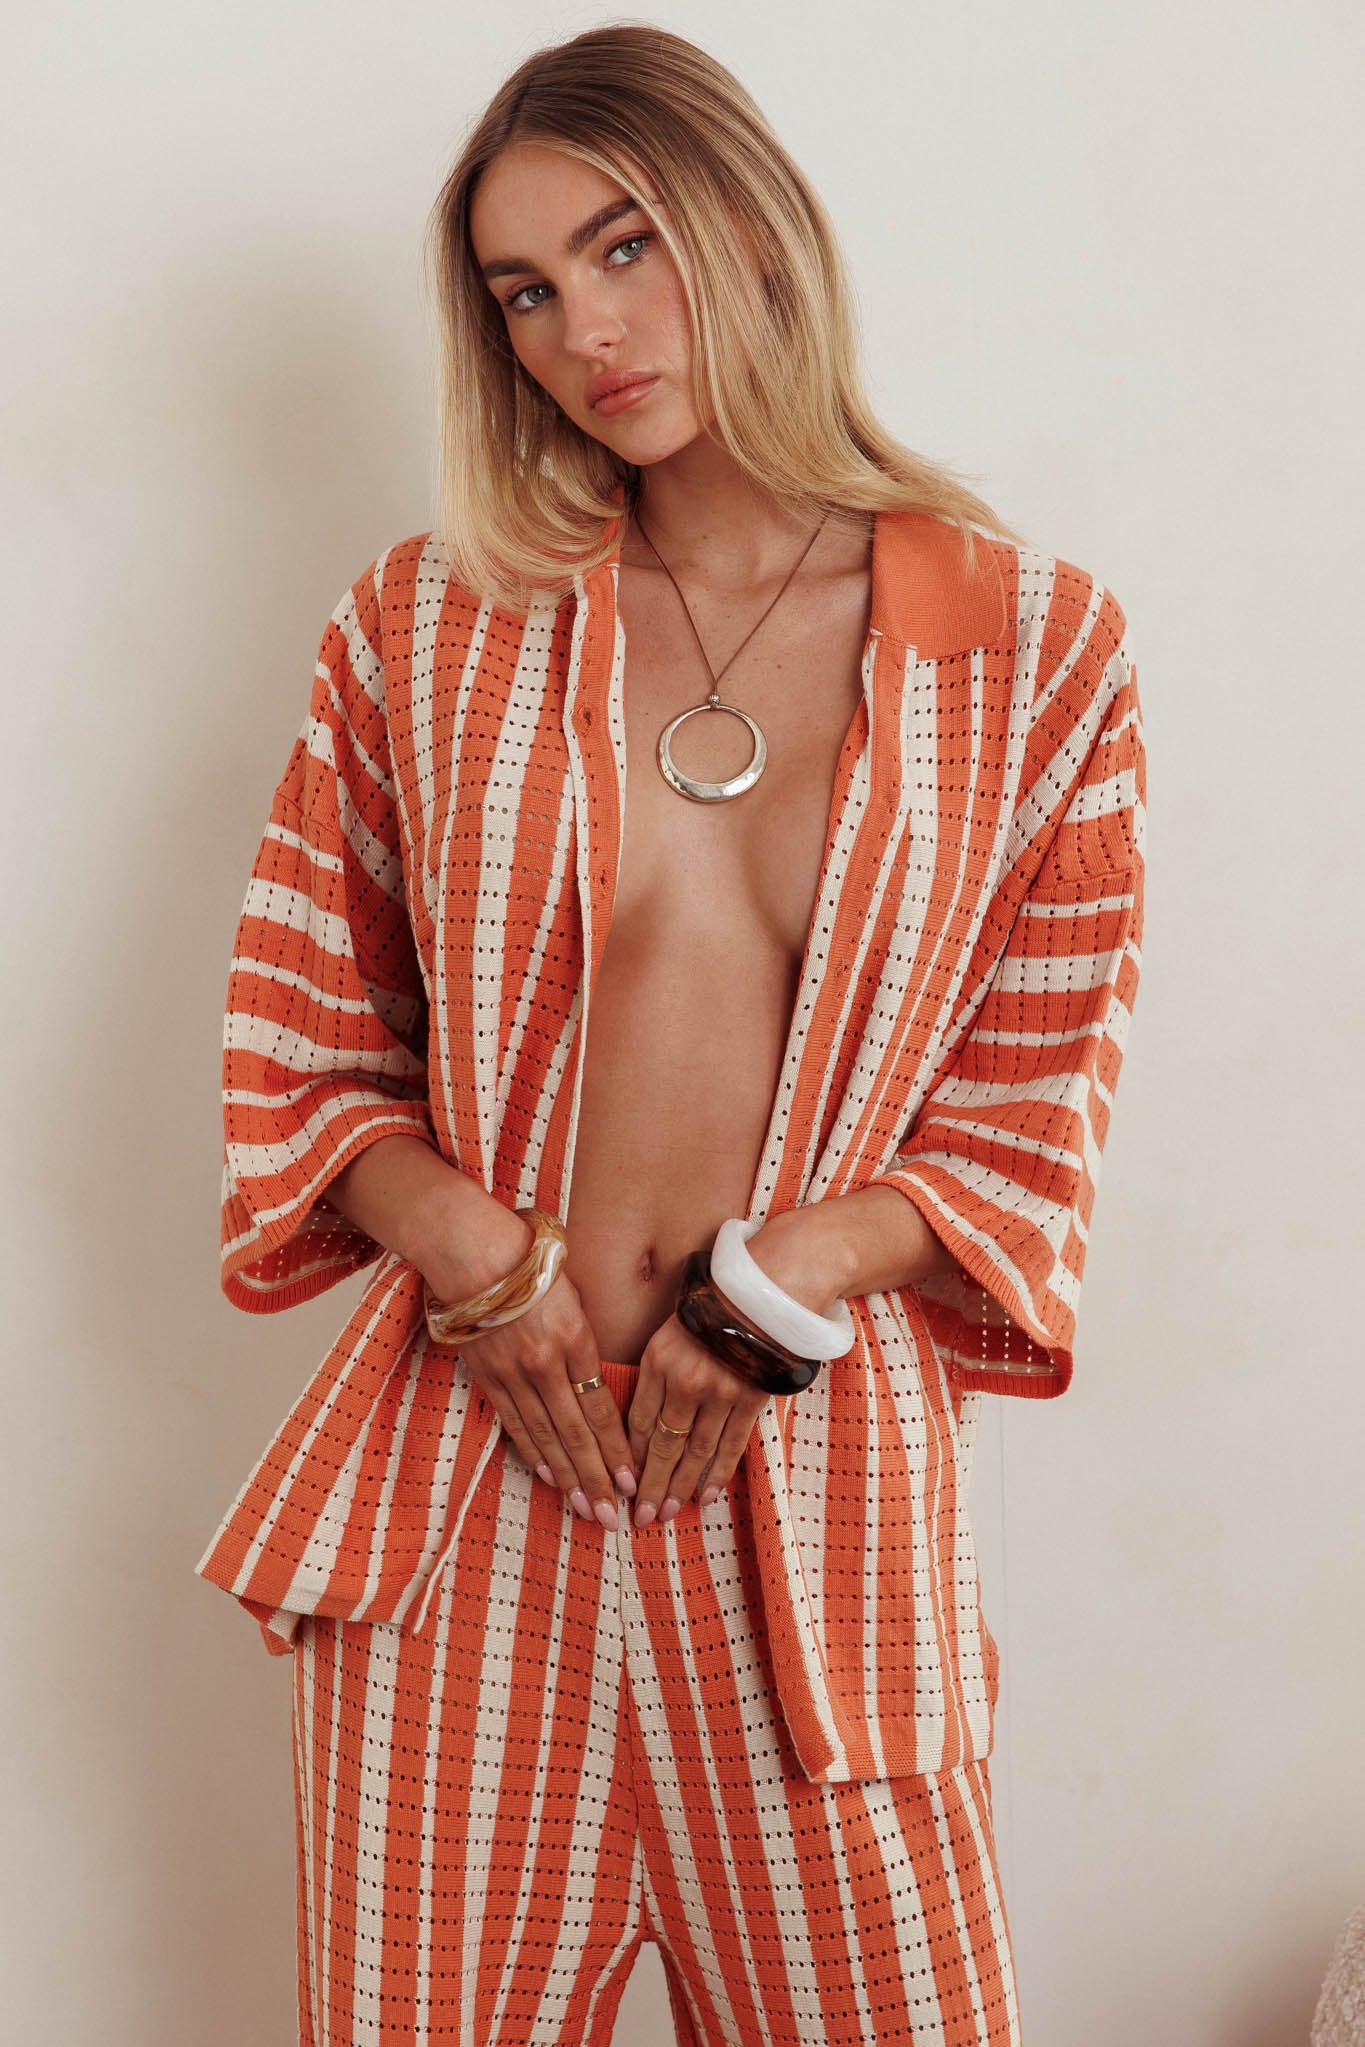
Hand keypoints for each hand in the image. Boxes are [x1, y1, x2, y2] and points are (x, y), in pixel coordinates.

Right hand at [447, 1261, 637, 1529]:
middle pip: (576, 1433)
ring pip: (545, 1437)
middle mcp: (546, 1364)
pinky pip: (514, 1422)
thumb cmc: (532, 1261)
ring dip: (567, 1477)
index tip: (632, 1480)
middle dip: (597, 1478)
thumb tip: (600, 1377)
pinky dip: (532, 1453)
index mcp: (576, 1339)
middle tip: (613, 1516)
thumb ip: (587, 1337)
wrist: (472, 1251)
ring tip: (585, 1509)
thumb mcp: (574, 1293)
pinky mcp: (488, 1377)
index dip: (617, 1449)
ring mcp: (514, 1374)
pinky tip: (547, 1476)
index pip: (602, 1408)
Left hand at [626, 1309, 770, 1525]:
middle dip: (651, 1485)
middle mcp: (686, 1380)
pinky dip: (717, 1474)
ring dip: (680, 1487)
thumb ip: (653, 1376)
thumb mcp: (668, 1336)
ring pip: (696, 1451)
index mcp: (659, 1361)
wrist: (762, 1296)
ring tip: (667, 1513)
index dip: (631, 1457)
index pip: (640, 1421)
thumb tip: (638, 1428)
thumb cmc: (709, 1316)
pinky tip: (704, 1497)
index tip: (623, 1484)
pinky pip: (731, 1446)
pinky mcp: (750, 1399)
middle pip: (664, 1445)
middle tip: (640, 1518)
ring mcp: (720, 1392)